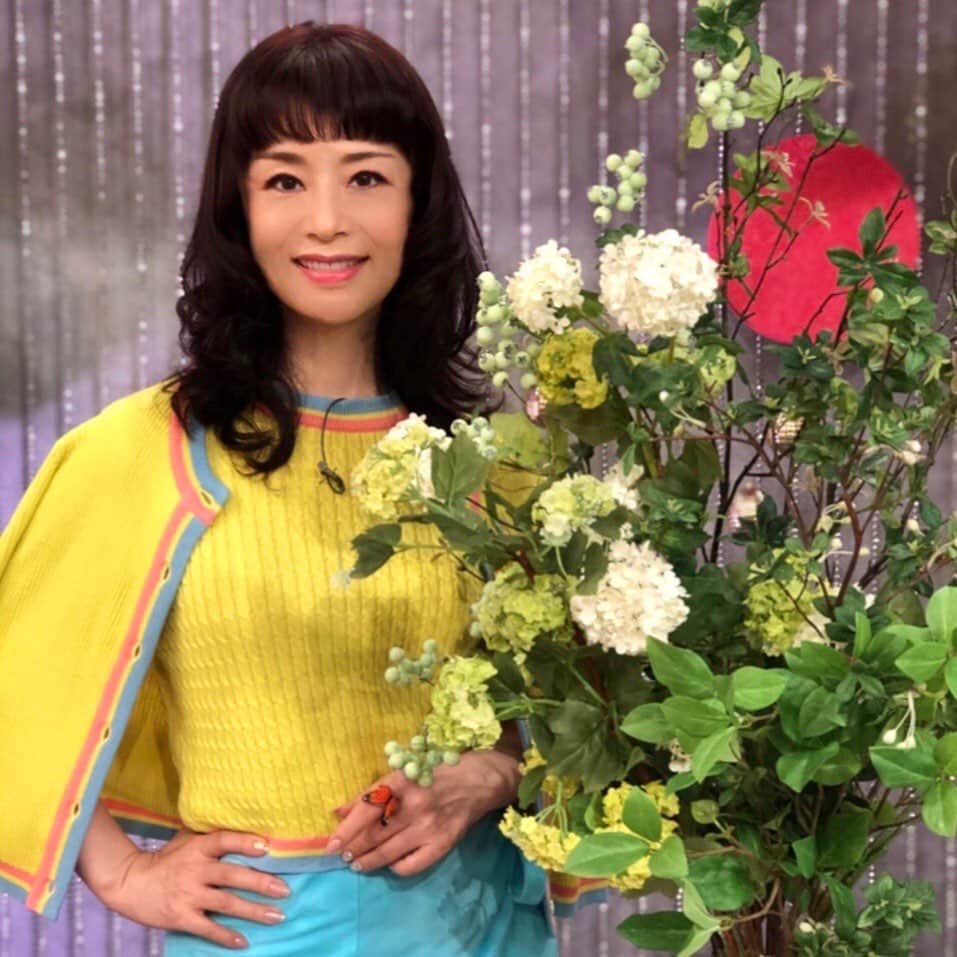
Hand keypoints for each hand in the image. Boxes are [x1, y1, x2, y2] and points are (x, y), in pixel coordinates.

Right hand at [102, 828, 291, 949]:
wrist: (130, 883)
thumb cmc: (166, 858)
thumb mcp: (185, 839)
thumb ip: (210, 834)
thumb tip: (244, 824)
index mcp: (197, 848)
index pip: (224, 840)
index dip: (244, 842)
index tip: (267, 847)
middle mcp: (195, 870)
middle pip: (232, 875)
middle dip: (261, 883)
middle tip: (286, 890)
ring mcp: (188, 896)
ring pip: (226, 903)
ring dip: (253, 910)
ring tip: (277, 916)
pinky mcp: (180, 918)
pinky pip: (207, 928)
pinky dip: (225, 936)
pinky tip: (244, 942)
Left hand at [327, 749, 520, 876]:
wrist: (479, 780)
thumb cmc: (437, 771)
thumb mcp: (404, 772)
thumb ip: (373, 792)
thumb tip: (339, 811)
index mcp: (402, 781)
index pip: (366, 809)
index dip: (346, 829)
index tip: (331, 844)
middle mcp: (414, 806)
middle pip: (373, 835)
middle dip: (353, 848)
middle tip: (343, 854)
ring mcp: (428, 828)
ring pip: (387, 853)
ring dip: (367, 861)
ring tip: (357, 863)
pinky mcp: (442, 844)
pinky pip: (410, 865)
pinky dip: (395, 867)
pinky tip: (389, 864)